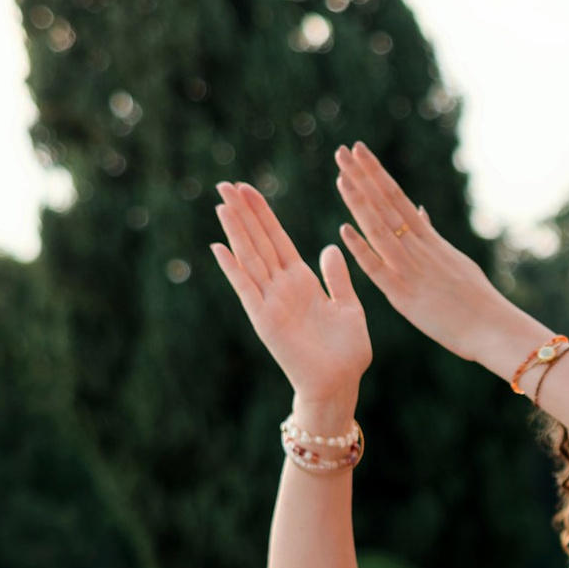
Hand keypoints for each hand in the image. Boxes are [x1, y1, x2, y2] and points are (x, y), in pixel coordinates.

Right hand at [211, 185, 370, 426]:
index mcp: (303, 281)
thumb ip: (337, 278)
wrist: (340, 384)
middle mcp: (282, 288)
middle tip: (226, 183)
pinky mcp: (265, 320)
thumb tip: (330, 246)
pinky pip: (246, 289)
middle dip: (244, 213)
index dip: (263, 214)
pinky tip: (219, 247)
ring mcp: (271, 302)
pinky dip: (233, 268)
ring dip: (236, 231)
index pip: (278, 239)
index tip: (248, 189)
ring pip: (250, 257)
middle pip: (259, 241)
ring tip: (222, 203)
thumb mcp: (349, 306)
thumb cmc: (347, 353)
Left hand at [334, 144, 505, 356]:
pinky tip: (344, 230)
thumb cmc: (477, 300)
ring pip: (380, 229)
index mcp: (430, 240)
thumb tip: (420, 212)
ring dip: (359, 202)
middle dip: (363, 177)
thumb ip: (433, 237)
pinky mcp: (404, 296)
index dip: (376, 173)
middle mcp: (419, 248)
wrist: (493, 328)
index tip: (360, 151)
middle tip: (343, 150)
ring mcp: (411, 270)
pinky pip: (378, 270)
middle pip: (386, 205)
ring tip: (341, 175)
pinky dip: (361, 249)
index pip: (397, 198)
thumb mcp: (455, 260)